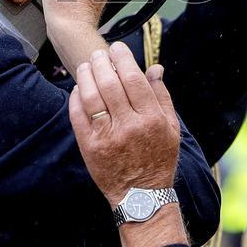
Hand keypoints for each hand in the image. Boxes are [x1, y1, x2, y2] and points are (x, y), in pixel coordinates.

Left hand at [69, 42, 179, 206]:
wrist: (141, 197)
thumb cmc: (159, 159)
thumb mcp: (170, 128)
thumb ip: (161, 96)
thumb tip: (155, 68)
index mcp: (151, 119)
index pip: (134, 79)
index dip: (123, 59)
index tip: (117, 48)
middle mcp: (129, 127)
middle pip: (110, 84)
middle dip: (102, 63)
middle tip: (98, 54)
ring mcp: (107, 138)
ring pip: (92, 97)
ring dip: (87, 76)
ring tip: (87, 66)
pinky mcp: (90, 148)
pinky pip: (78, 116)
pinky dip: (76, 99)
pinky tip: (78, 89)